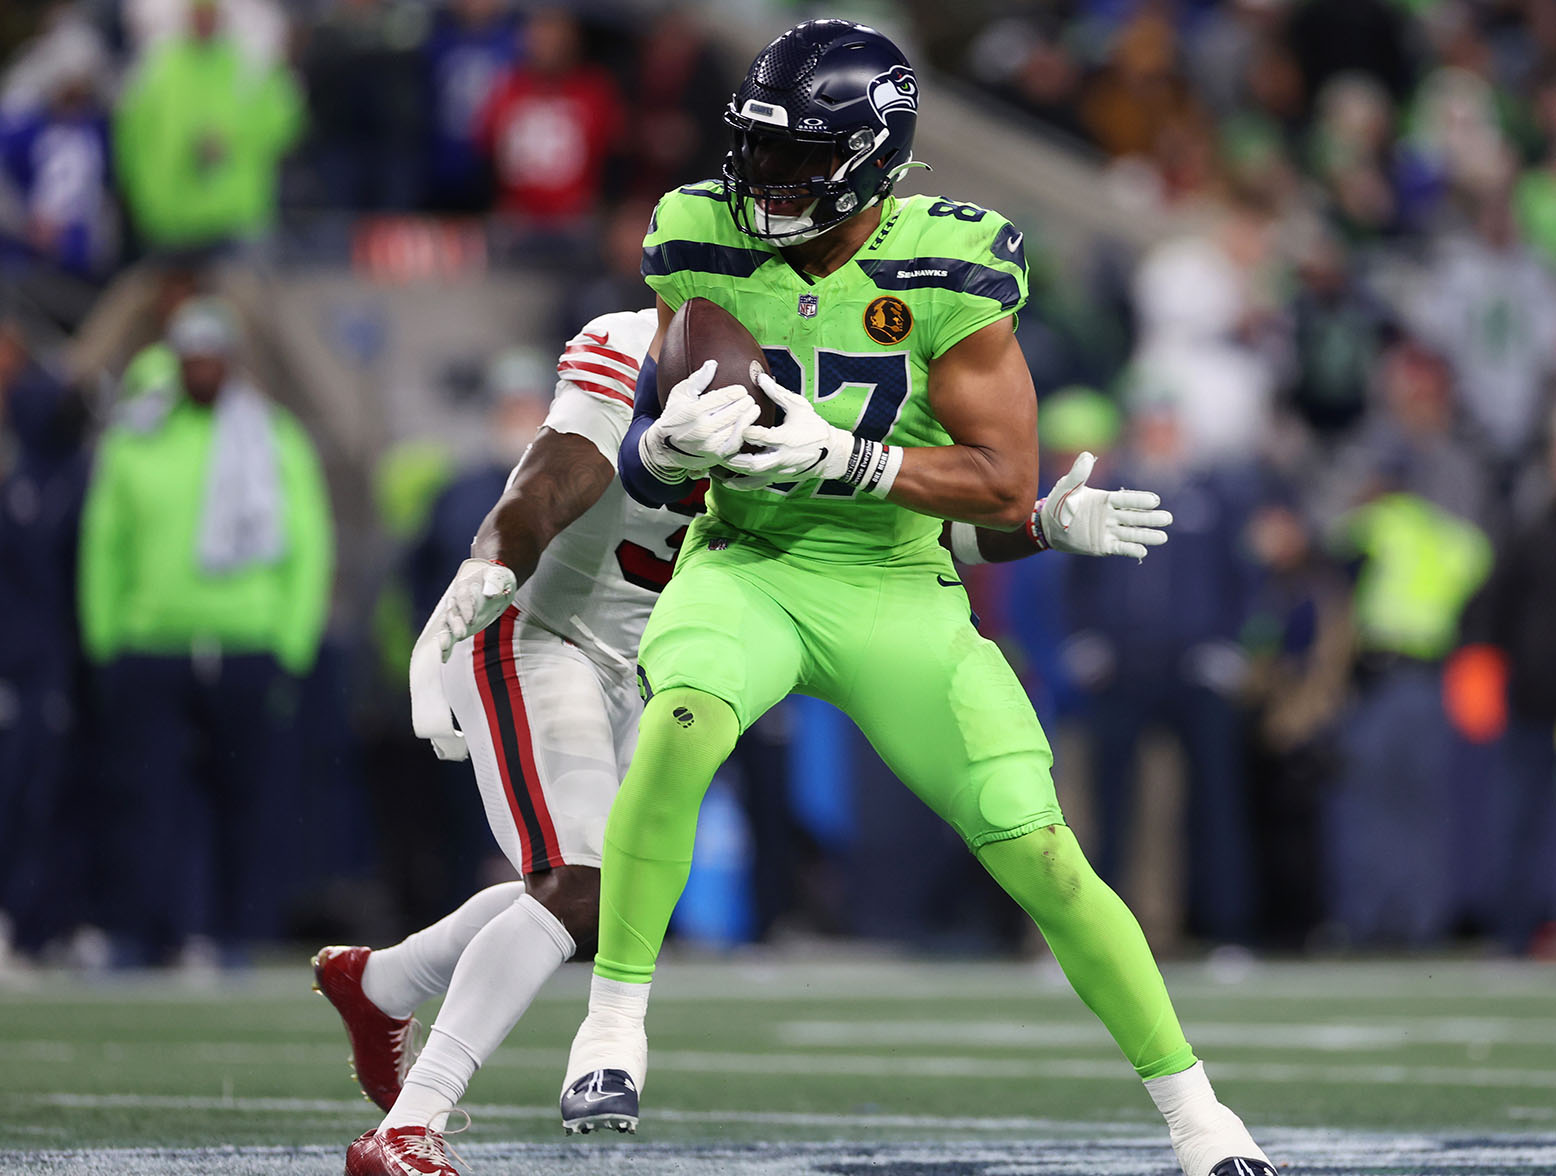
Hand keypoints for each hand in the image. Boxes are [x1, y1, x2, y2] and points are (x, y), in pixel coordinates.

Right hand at [426, 558, 518, 658]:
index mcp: (464, 586)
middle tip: (461, 635)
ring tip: (444, 648)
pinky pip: (450, 636)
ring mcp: (456, 614)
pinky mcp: (459, 625)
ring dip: (446, 636)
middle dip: (456, 624)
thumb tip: (490, 594)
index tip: (471, 620)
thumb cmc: (497, 577)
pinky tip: (444, 658)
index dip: (466, 608)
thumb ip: (493, 583)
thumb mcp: (499, 576)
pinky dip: (447, 647)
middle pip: (452, 612)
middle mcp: (456, 600)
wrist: (495, 583)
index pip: (463, 597)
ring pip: (447, 625)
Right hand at [641, 359, 761, 479]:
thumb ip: (697, 379)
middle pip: (732, 413)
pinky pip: (735, 443)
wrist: (664, 447)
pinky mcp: (715, 455)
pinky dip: (743, 433)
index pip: (722, 398)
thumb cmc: (674, 416)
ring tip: (754, 409)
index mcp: (693, 411)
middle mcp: (702, 428)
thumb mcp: (680, 394)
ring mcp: (710, 444)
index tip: (741, 390)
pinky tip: (748, 425)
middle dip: (744, 404)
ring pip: (736, 428)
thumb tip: (713, 363)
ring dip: (748, 418)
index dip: (736, 392)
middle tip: (749, 398)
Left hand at [719, 372, 854, 487]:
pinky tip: (726, 480)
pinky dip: (740, 484)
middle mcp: (782, 457)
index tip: (732, 421)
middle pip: (753, 462)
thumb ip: (778, 393)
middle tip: (718, 446)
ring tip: (717, 459)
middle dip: (734, 455)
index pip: (763, 437)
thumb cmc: (814, 427)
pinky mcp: (778, 478)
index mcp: (787, 438)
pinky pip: (756, 484)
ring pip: (752, 474)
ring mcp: (779, 470)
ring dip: (733, 468)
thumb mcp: (799, 407)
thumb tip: (760, 377)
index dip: (746, 430)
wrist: (831, 454)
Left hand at [1039, 452, 1171, 559]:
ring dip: (1147, 535)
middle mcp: (1111, 515)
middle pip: (1135, 517)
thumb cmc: (1058, 504)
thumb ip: (1078, 474)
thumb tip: (1087, 455)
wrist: (1047, 527)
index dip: (1139, 500)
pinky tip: (1143, 550)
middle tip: (1168, 518)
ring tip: (1163, 537)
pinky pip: (1120, 548)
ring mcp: (1109, 531)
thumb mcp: (1067, 487)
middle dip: (1151, 518)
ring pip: (1132, 533)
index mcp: (1106, 499)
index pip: (1126, 499)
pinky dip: (1131, 549)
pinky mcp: (1104, 546)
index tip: (1154, 500)